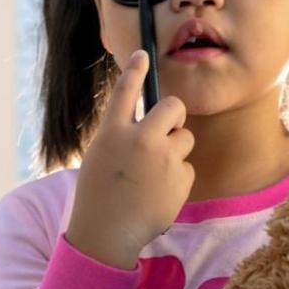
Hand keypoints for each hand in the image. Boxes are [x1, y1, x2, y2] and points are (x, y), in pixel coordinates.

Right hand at [66, 50, 195, 268]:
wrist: (107, 234)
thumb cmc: (101, 196)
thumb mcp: (102, 157)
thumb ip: (123, 136)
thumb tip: (150, 121)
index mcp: (112, 133)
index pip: (125, 91)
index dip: (135, 70)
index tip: (143, 54)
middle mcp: (139, 140)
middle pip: (173, 106)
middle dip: (175, 115)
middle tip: (167, 129)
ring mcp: (162, 158)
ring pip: (185, 137)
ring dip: (176, 149)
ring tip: (154, 174)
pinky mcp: (180, 177)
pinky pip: (187, 166)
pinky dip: (177, 178)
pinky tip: (159, 193)